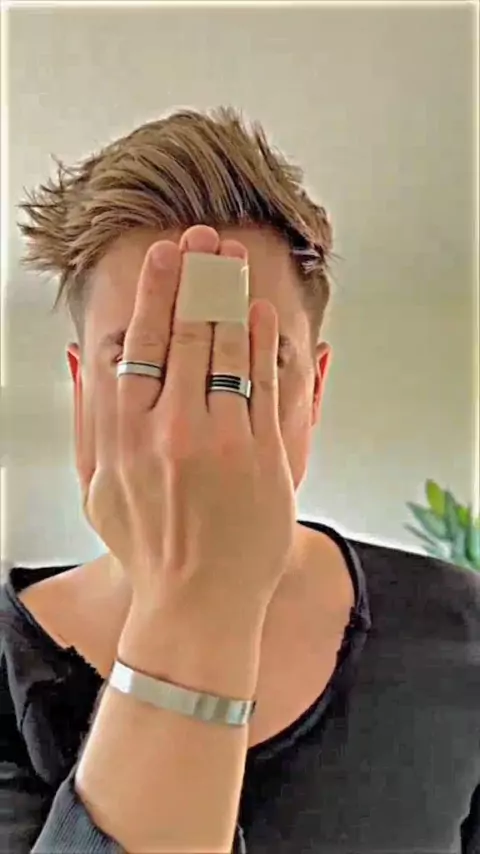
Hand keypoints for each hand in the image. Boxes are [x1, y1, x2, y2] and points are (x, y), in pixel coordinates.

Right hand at [84, 225, 295, 623]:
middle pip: (186, 333)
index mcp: (124, 436)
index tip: (166, 258)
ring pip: (227, 348)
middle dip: (197, 276)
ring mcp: (220, 440)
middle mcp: (170, 430)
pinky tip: (262, 314)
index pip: (140, 343)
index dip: (156, 293)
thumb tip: (83, 360)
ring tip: (233, 261)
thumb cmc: (147, 547)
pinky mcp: (261, 454)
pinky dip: (264, 343)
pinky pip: (264, 384)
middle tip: (204, 239)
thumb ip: (87, 422)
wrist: (199, 604)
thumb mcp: (96, 490)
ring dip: (231, 296)